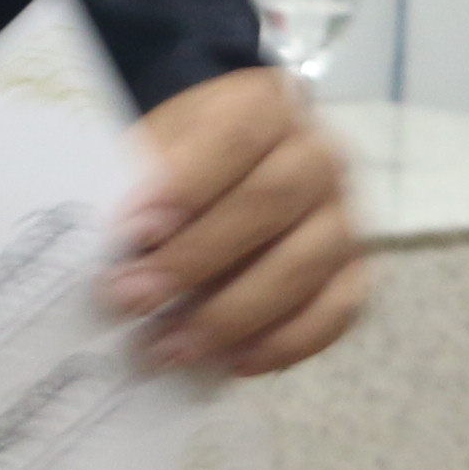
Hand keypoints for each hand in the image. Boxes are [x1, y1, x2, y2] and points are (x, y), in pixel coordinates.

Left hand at [99, 64, 368, 378]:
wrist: (228, 163)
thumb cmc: (183, 153)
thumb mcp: (157, 141)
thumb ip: (141, 181)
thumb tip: (113, 248)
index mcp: (269, 106)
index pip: (237, 136)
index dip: (187, 184)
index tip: (130, 231)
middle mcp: (320, 156)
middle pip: (270, 203)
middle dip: (195, 258)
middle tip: (132, 298)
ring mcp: (345, 217)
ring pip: (304, 265)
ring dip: (232, 314)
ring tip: (168, 348)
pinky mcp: (355, 273)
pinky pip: (336, 313)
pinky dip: (285, 343)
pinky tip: (232, 363)